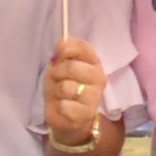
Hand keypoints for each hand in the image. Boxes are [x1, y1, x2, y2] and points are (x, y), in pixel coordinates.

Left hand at [42, 37, 114, 153]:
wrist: (65, 116)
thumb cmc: (62, 87)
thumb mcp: (59, 67)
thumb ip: (63, 52)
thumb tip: (63, 39)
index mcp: (94, 62)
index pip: (83, 47)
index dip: (66, 49)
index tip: (57, 56)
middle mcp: (99, 77)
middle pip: (71, 67)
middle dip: (56, 73)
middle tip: (57, 80)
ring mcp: (95, 96)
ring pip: (66, 87)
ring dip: (56, 91)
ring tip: (60, 95)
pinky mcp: (86, 114)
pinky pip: (65, 105)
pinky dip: (59, 106)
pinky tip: (64, 108)